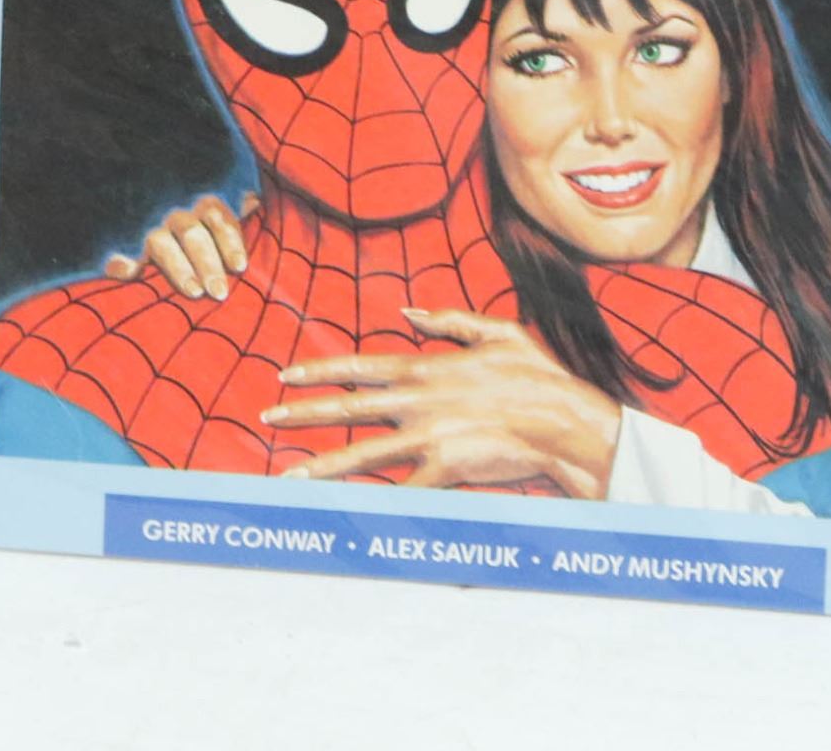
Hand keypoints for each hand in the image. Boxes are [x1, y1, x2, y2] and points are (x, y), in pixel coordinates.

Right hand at [105, 192, 256, 300]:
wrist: (125, 196)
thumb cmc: (186, 211)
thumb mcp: (208, 199)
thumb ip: (231, 201)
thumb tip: (253, 201)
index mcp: (197, 202)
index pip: (219, 218)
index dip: (230, 241)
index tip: (240, 266)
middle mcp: (172, 212)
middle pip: (194, 234)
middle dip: (208, 263)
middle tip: (220, 292)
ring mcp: (144, 226)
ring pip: (162, 244)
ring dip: (180, 269)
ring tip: (195, 292)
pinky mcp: (118, 242)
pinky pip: (118, 255)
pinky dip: (122, 263)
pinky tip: (132, 273)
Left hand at [261, 308, 622, 497]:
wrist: (563, 419)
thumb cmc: (535, 373)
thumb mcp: (496, 330)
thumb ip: (449, 320)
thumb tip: (408, 313)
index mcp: (428, 367)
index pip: (360, 366)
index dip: (320, 369)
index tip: (286, 373)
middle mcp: (419, 401)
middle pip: (349, 407)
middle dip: (304, 413)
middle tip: (267, 417)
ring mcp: (429, 437)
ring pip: (363, 454)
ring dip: (321, 466)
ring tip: (287, 477)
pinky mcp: (445, 470)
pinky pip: (402, 492)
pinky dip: (374, 507)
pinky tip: (346, 518)